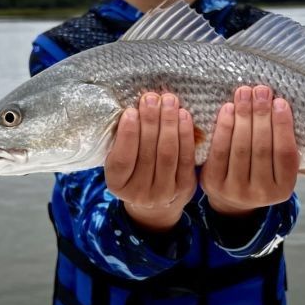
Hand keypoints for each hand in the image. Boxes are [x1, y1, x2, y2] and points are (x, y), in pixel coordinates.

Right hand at [104, 92, 196, 231]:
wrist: (156, 205)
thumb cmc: (134, 172)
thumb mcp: (121, 162)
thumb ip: (123, 142)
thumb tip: (134, 108)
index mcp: (117, 185)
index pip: (122, 160)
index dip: (127, 135)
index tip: (130, 111)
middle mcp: (139, 193)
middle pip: (147, 153)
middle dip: (150, 122)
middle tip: (151, 98)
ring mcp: (164, 193)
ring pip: (168, 154)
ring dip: (169, 123)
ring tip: (169, 101)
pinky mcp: (185, 187)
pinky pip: (186, 158)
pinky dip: (185, 134)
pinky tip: (183, 115)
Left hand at [200, 85, 299, 216]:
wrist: (233, 199)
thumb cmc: (261, 172)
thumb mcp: (278, 167)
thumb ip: (282, 144)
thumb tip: (279, 105)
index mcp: (283, 189)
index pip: (285, 154)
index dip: (283, 127)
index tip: (280, 102)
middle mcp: (261, 194)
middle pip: (261, 148)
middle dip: (261, 115)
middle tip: (261, 90)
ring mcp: (235, 191)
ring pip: (240, 148)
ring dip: (243, 116)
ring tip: (245, 93)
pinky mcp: (213, 184)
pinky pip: (219, 151)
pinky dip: (224, 127)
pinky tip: (228, 108)